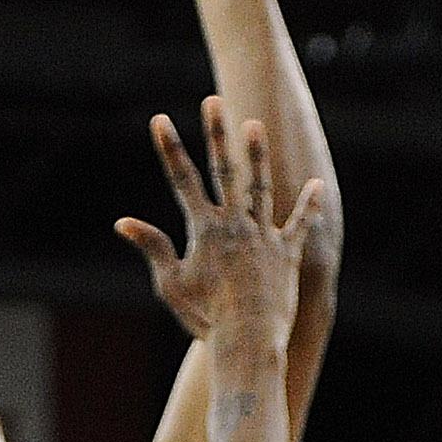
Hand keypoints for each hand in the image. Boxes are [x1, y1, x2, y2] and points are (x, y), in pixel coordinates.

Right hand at [115, 98, 320, 347]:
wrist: (248, 340)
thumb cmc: (205, 316)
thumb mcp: (172, 284)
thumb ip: (154, 247)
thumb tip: (123, 222)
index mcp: (204, 230)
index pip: (182, 180)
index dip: (169, 147)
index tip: (160, 119)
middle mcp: (234, 224)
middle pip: (223, 170)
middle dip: (216, 133)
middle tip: (213, 101)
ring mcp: (263, 235)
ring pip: (260, 186)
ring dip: (256, 154)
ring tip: (254, 125)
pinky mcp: (287, 253)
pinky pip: (300, 224)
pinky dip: (309, 206)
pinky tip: (317, 185)